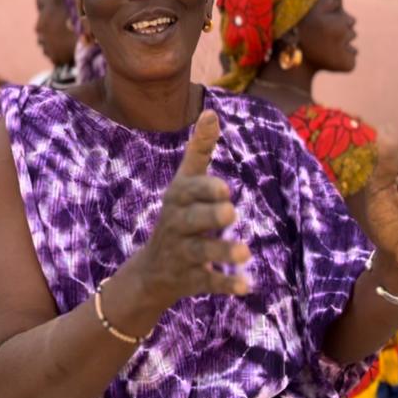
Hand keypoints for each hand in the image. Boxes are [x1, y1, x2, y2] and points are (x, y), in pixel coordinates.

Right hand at [128, 111, 250, 309]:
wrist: (152, 271)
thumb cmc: (178, 215)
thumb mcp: (184, 183)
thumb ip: (199, 150)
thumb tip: (211, 112)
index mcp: (177, 199)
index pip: (188, 190)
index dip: (205, 189)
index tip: (225, 188)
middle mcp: (177, 225)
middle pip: (192, 220)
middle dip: (209, 216)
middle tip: (230, 212)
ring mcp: (182, 254)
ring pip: (201, 252)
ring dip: (222, 251)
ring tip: (246, 252)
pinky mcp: (191, 280)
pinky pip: (208, 283)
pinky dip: (226, 285)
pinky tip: (246, 286)